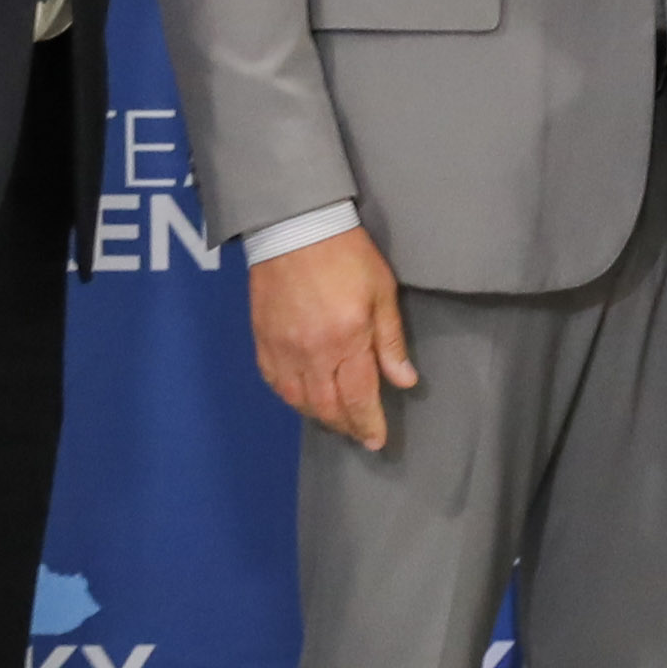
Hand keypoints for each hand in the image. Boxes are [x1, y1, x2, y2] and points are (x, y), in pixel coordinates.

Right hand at [251, 225, 419, 451]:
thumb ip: (390, 342)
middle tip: (359, 435)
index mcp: (346, 340)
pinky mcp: (262, 340)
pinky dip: (291, 398)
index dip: (368, 423)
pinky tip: (304, 399)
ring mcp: (282, 349)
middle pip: (327, 406)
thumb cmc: (346, 254)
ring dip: (319, 416)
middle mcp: (311, 353)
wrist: (295, 227)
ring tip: (337, 421)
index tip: (376, 440)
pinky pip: (275, 383)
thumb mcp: (382, 293)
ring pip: (298, 400)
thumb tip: (404, 381)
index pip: (359, 397)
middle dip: (346, 425)